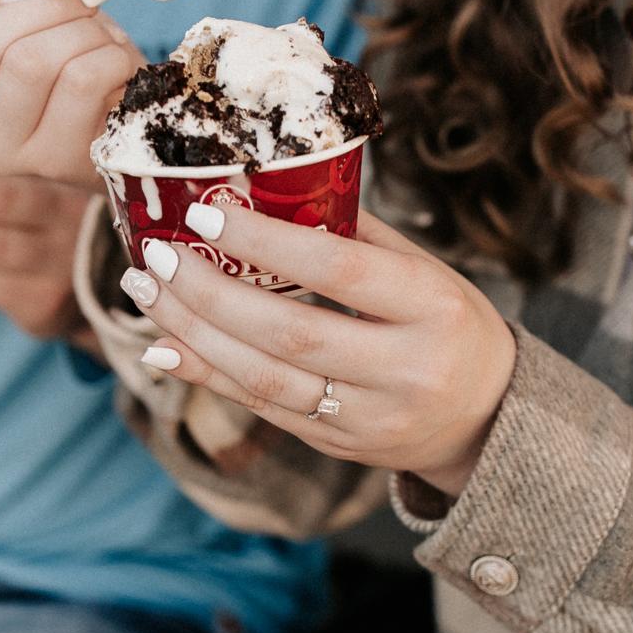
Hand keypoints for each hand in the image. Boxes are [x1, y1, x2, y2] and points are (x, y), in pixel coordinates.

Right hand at [0, 0, 142, 184]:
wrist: (128, 113)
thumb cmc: (66, 53)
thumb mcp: (18, 9)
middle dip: (40, 5)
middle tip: (77, 1)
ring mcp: (4, 151)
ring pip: (32, 61)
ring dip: (81, 30)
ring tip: (98, 38)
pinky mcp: (54, 162)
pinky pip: (80, 81)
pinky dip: (109, 57)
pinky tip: (116, 68)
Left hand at [120, 205, 517, 497]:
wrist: (485, 417)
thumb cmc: (446, 323)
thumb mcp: (425, 269)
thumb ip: (354, 233)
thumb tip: (263, 186)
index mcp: (433, 308)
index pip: (339, 271)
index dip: (267, 243)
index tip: (206, 214)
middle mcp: (405, 370)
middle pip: (290, 334)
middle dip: (211, 294)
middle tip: (159, 256)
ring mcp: (370, 418)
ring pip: (266, 380)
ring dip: (194, 333)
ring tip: (147, 292)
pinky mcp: (338, 446)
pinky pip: (261, 408)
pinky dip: (207, 374)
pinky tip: (165, 344)